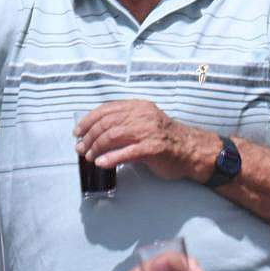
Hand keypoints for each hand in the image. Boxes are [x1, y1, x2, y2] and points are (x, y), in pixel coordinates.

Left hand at [76, 100, 217, 181]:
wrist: (192, 149)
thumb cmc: (166, 138)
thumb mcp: (145, 123)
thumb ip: (125, 124)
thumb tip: (96, 134)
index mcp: (140, 107)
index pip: (107, 109)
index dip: (88, 120)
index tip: (78, 131)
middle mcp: (144, 116)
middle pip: (107, 123)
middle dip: (89, 137)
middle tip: (80, 148)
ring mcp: (149, 131)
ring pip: (113, 136)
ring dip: (96, 148)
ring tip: (89, 157)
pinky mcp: (153, 148)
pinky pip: (127, 152)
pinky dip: (111, 158)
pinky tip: (102, 163)